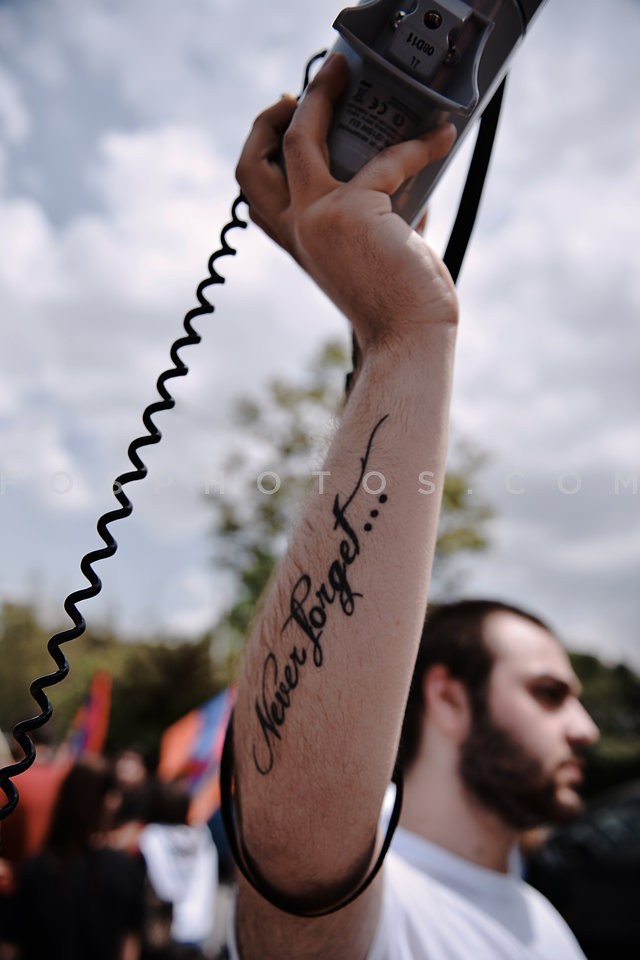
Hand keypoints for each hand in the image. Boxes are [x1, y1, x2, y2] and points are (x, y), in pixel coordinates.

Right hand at [235, 54, 458, 357]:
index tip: (288, 119)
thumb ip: (378, 207)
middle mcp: (297, 231)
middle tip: (300, 91)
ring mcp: (318, 219)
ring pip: (297, 140)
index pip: (257, 194)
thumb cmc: (400, 300)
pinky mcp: (352, 211)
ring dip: (319, 96)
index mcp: (298, 243)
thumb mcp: (377, 246)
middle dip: (268, 119)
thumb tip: (409, 159)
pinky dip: (419, 144)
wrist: (411, 335)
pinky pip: (387, 160)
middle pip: (252, 163)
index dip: (264, 151)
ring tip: (347, 73)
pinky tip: (443, 136)